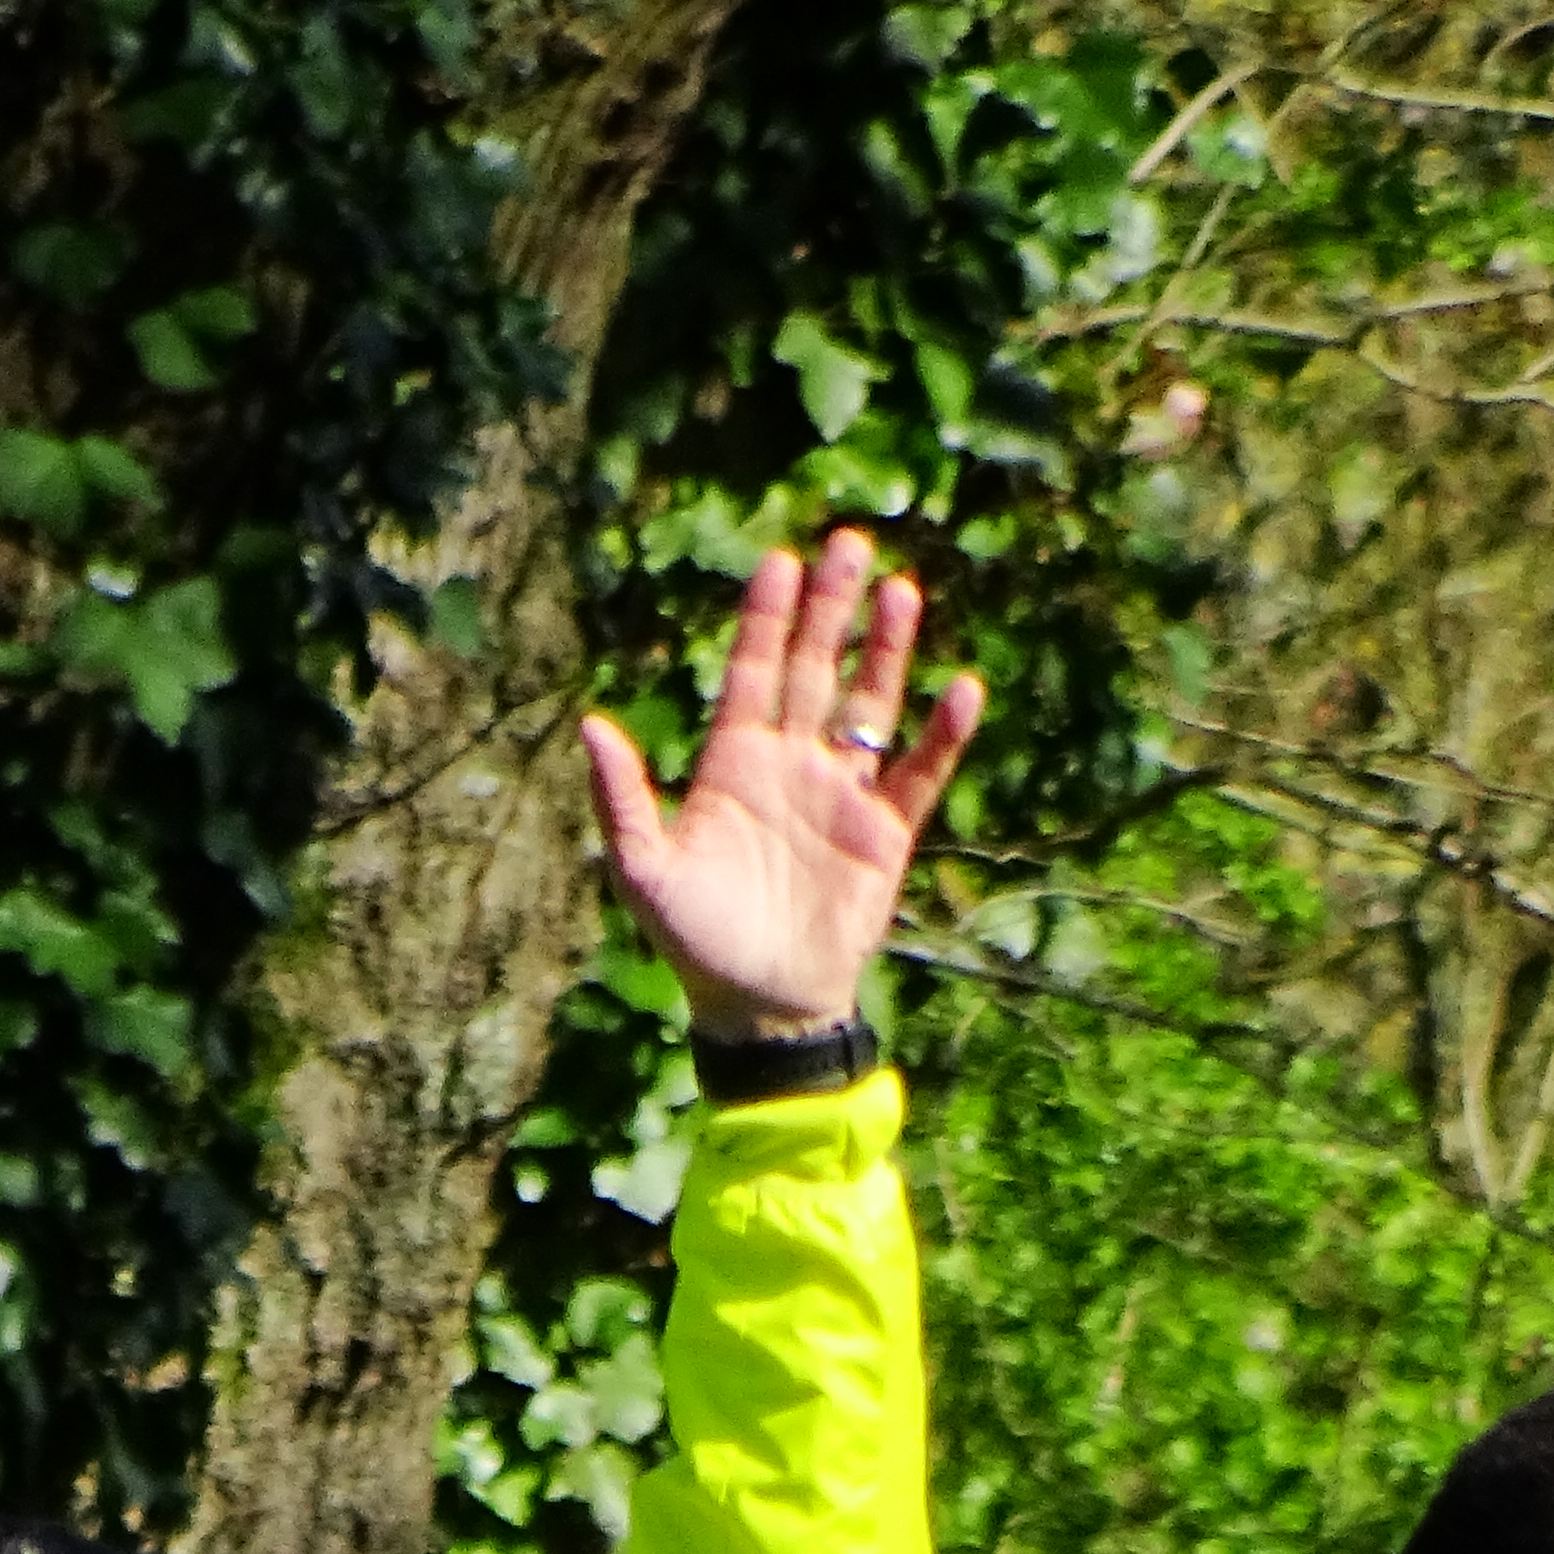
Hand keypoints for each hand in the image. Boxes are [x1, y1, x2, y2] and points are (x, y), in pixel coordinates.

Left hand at [580, 528, 985, 1040]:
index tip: (779, 561)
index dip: (766, 619)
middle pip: (814, 670)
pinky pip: (919, 774)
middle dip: (831, 609)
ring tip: (902, 591)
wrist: (761, 1009)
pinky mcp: (885, 834)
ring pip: (868, 707)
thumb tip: (592, 724)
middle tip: (848, 544)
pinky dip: (942, 735)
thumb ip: (622, 798)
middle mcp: (790, 766)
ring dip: (885, 653)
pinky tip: (960, 688)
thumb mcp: (645, 872)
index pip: (753, 673)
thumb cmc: (695, 944)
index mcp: (732, 764)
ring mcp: (841, 796)